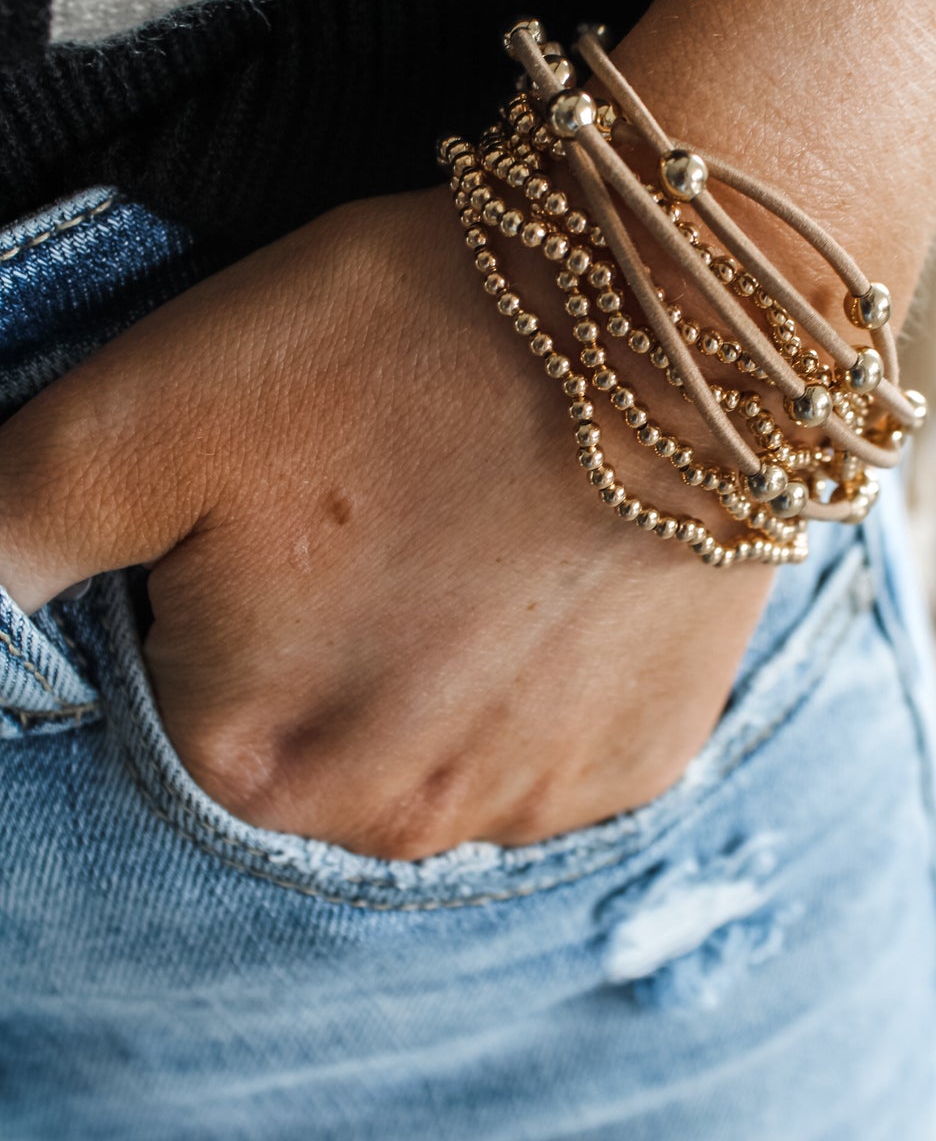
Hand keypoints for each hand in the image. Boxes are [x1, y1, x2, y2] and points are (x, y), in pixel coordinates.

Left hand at [0, 190, 771, 857]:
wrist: (665, 317)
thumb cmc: (396, 348)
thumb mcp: (139, 418)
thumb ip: (0, 535)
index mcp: (247, 759)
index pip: (179, 700)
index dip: (215, 585)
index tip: (281, 495)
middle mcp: (388, 824)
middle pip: (309, 743)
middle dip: (322, 640)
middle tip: (385, 499)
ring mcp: (529, 807)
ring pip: (430, 751)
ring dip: (432, 666)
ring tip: (475, 528)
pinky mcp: (638, 764)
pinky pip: (547, 748)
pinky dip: (536, 678)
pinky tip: (552, 574)